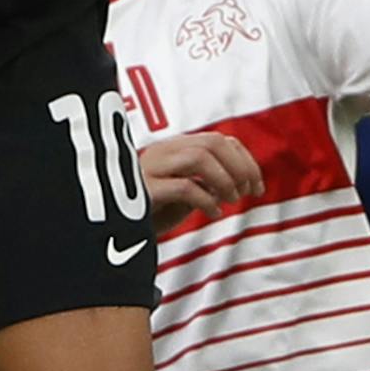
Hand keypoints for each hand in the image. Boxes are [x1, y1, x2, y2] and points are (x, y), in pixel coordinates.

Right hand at [140, 133, 264, 233]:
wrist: (113, 231)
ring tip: (231, 200)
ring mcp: (152, 168)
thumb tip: (238, 182)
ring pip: (198, 156)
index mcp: (173, 148)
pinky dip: (206, 199)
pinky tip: (213, 213)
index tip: (256, 186)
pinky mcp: (145, 190)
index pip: (218, 139)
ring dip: (224, 179)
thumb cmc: (151, 212)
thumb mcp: (184, 193)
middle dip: (239, 167)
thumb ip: (206, 183)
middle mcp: (163, 151)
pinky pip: (183, 186)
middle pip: (212, 142)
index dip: (244, 160)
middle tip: (248, 192)